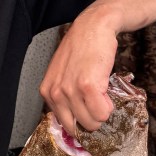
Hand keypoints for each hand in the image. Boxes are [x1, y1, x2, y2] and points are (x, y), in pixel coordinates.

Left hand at [39, 11, 116, 136]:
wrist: (93, 27)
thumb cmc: (81, 49)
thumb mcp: (63, 74)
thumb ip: (64, 96)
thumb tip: (75, 122)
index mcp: (47, 92)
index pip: (63, 124)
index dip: (80, 120)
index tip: (87, 112)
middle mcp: (55, 93)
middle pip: (78, 128)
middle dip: (92, 118)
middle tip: (97, 101)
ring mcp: (70, 91)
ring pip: (92, 122)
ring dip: (102, 111)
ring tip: (101, 93)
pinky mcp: (87, 86)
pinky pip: (102, 113)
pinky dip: (109, 106)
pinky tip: (105, 89)